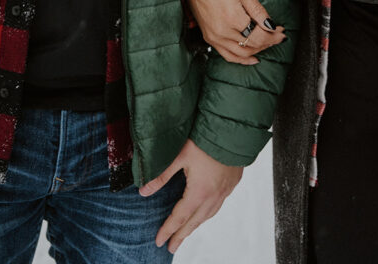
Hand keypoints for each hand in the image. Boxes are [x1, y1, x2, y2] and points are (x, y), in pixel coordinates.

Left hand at [139, 138, 242, 253]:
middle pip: (194, 222)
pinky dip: (208, 213)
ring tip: (186, 232)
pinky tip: (205, 211)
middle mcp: (213, 196)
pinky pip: (218, 205)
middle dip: (181, 235)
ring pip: (208, 215)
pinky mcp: (232, 183)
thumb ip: (161, 175)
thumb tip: (143, 191)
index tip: (159, 241)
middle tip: (171, 247)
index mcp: (199, 192)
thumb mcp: (180, 155)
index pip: (180, 217)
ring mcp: (225, 191)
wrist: (233, 130)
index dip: (168, 230)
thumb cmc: (206, 140)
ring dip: (195, 225)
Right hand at [184, 0, 285, 62]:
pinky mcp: (209, 38)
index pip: (259, 36)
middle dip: (269, 42)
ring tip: (267, 42)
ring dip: (258, 50)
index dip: (273, 36)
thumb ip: (258, 10)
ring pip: (242, 53)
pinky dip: (241, 59)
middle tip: (278, 35)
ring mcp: (214, 37)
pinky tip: (252, 57)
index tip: (281, 32)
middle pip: (252, 45)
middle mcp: (222, 31)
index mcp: (232, 17)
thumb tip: (271, 25)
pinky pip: (228, 55)